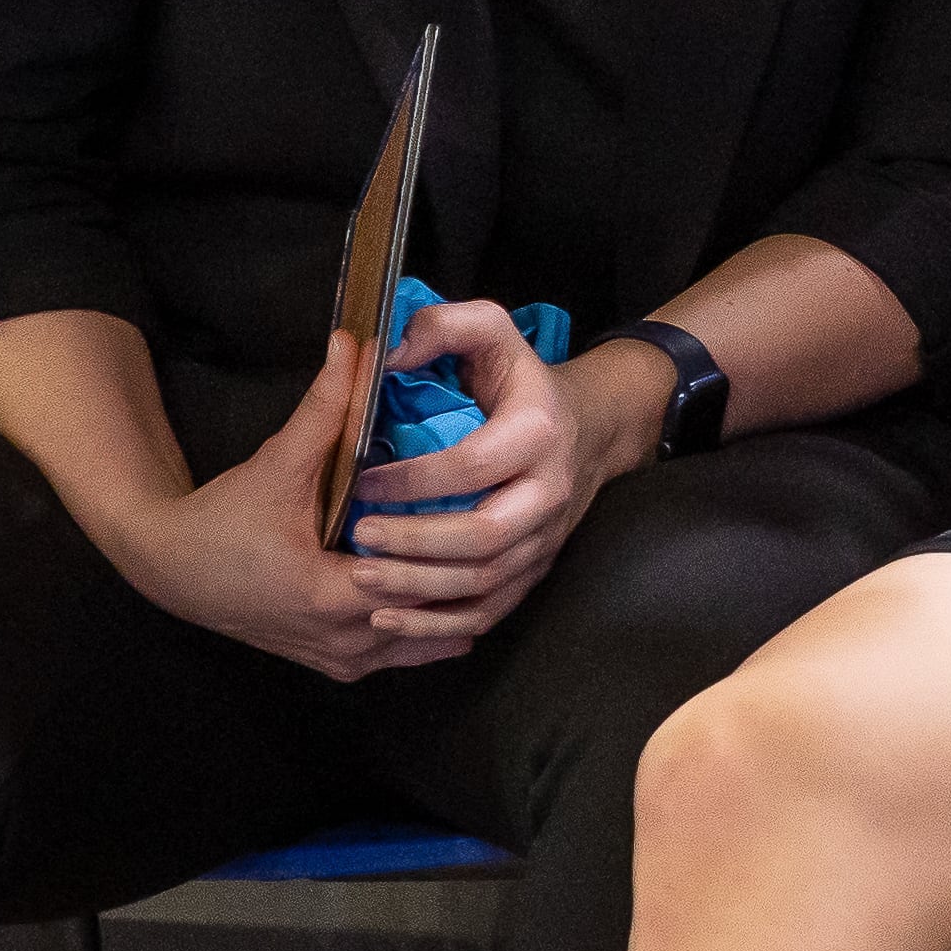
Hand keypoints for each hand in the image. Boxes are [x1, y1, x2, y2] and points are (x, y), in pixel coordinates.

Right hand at [103, 334, 463, 682]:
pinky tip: (461, 588)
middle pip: (434, 611)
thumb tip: (358, 344)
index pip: (425, 576)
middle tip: (513, 524)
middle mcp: (345, 639)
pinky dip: (433, 625)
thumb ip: (326, 408)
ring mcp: (343, 659)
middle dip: (470, 568)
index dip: (460, 539)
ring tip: (498, 554)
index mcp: (333, 595)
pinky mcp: (338, 664)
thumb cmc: (224, 520)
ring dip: (458, 600)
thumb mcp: (278, 462)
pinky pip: (405, 652)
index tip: (495, 500)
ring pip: (427, 640)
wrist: (173, 571)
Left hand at [337, 301, 665, 647]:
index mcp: (537, 432)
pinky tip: (390, 620)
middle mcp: (549, 492)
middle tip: (359, 538)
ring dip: (420, 590)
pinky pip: (491, 611)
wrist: (591, 425)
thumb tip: (386, 353)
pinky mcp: (535, 568)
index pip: (472, 466)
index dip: (414, 479)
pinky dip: (439, 625)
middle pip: (483, 536)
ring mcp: (545, 538)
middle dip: (416, 544)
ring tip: (362, 583)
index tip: (363, 478)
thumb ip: (441, 326)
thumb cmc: (523, 379)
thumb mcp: (491, 329)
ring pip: (486, 582)